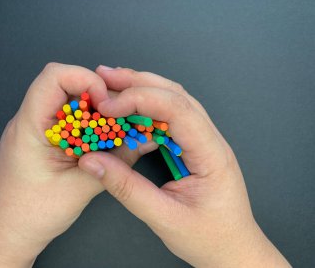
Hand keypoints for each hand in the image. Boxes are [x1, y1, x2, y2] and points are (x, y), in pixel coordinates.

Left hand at [0, 63, 154, 267]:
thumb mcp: (80, 188)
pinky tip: (102, 140)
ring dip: (95, 111)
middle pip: (65, 83)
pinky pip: (68, 118)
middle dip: (98, 95)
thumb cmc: (32, 215)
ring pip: (69, 100)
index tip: (107, 103)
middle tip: (119, 117)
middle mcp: (30, 120)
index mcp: (30, 126)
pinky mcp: (44, 138)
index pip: (54, 76)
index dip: (86, 79)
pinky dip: (89, 123)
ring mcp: (36, 128)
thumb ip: (116, 162)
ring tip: (113, 130)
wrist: (8, 233)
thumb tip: (143, 140)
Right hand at [79, 66, 290, 267]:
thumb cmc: (209, 238)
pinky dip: (148, 107)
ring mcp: (204, 141)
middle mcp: (210, 139)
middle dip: (138, 82)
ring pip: (174, 100)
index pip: (176, 108)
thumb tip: (92, 161)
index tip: (108, 106)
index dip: (139, 99)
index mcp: (211, 153)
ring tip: (113, 84)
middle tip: (104, 76)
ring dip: (143, 88)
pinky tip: (130, 107)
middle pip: (176, 95)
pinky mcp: (194, 146)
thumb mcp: (164, 218)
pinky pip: (171, 117)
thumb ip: (126, 188)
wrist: (233, 250)